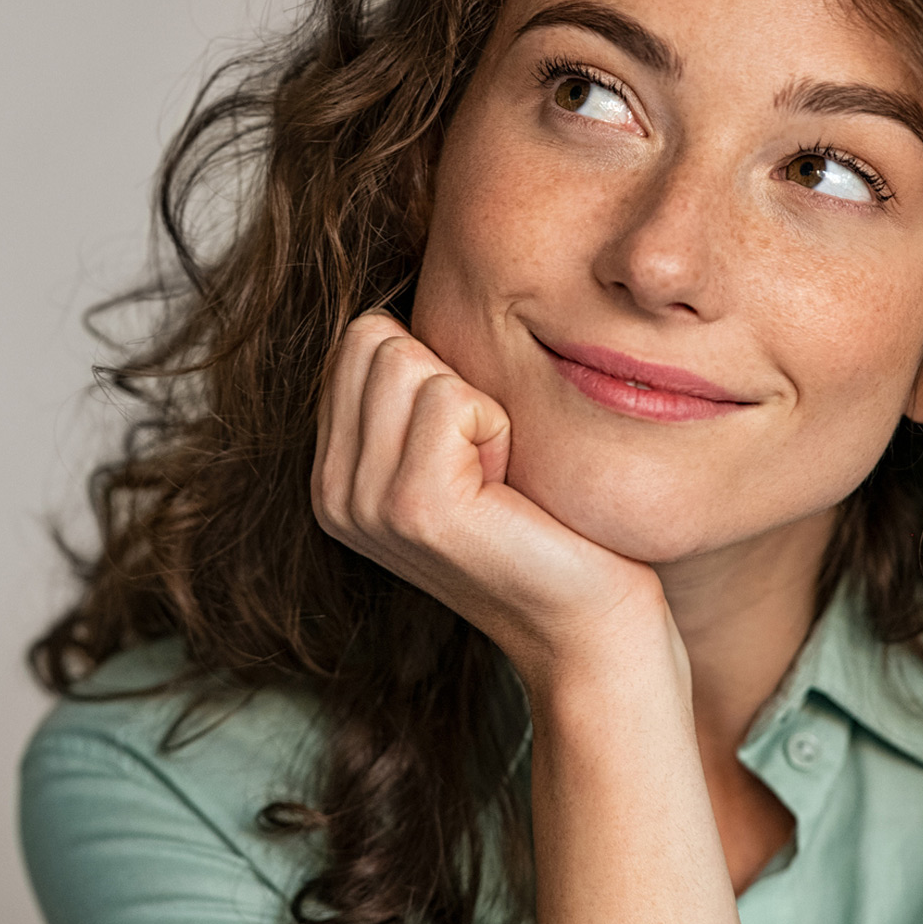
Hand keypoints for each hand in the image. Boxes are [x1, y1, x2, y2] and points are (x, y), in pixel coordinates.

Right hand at [310, 313, 670, 689]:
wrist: (589, 624)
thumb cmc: (544, 523)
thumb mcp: (460, 449)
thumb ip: (413, 390)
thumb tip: (408, 299)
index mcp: (334, 474)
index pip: (359, 340)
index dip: (436, 370)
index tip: (472, 446)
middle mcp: (333, 492)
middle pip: (375, 339)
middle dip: (452, 380)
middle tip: (490, 461)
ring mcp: (365, 505)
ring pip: (408, 359)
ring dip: (478, 405)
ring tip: (498, 477)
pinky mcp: (415, 510)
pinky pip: (451, 399)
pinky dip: (498, 427)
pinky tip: (509, 490)